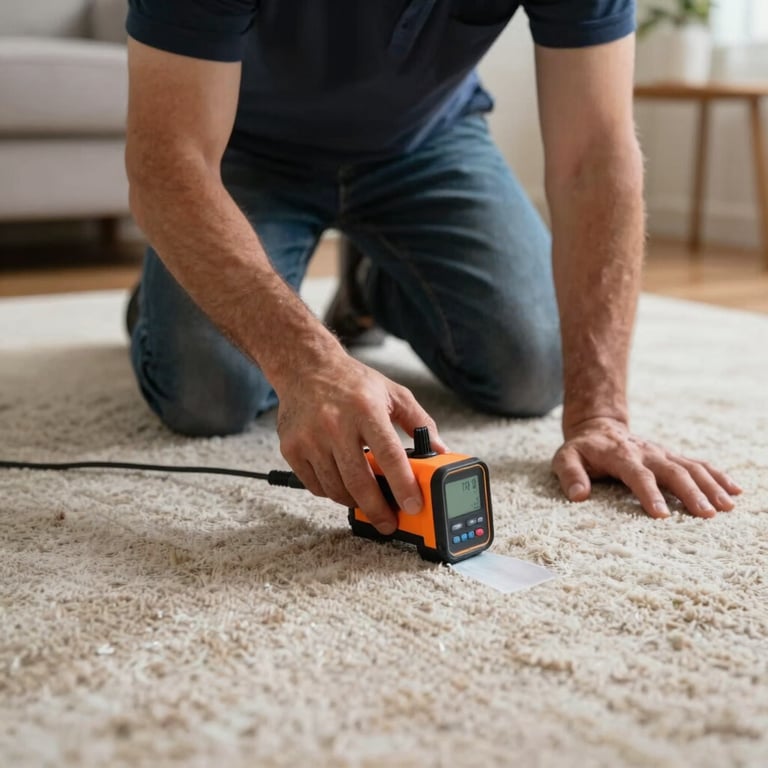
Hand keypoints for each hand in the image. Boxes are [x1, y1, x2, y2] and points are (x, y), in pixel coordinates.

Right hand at [275, 349, 445, 533]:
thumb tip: (439, 450)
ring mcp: (310, 438)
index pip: (389, 456)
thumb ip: (419, 422)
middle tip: (389, 522)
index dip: (403, 485)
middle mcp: (335, 424)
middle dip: (378, 510)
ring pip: (336, 489)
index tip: (413, 505)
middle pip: (359, 481)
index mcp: (365, 409)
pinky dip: (332, 492)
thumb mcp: (393, 393)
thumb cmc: (352, 382)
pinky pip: (315, 486)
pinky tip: (343, 486)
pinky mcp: (291, 448)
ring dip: (355, 502)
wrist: (306, 368)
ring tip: (368, 501)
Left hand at [552, 416, 741, 517]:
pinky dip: (717, 476)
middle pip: (672, 471)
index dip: (649, 494)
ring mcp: (662, 454)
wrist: (598, 427)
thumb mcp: (565, 458)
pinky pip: (698, 464)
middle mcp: (646, 453)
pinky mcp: (672, 457)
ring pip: (691, 467)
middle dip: (690, 492)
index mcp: (620, 455)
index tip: (661, 515)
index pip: (637, 475)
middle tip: (707, 515)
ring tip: (727, 507)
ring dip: (710, 486)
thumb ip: (570, 475)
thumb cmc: (581, 449)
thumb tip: (578, 496)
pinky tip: (735, 491)